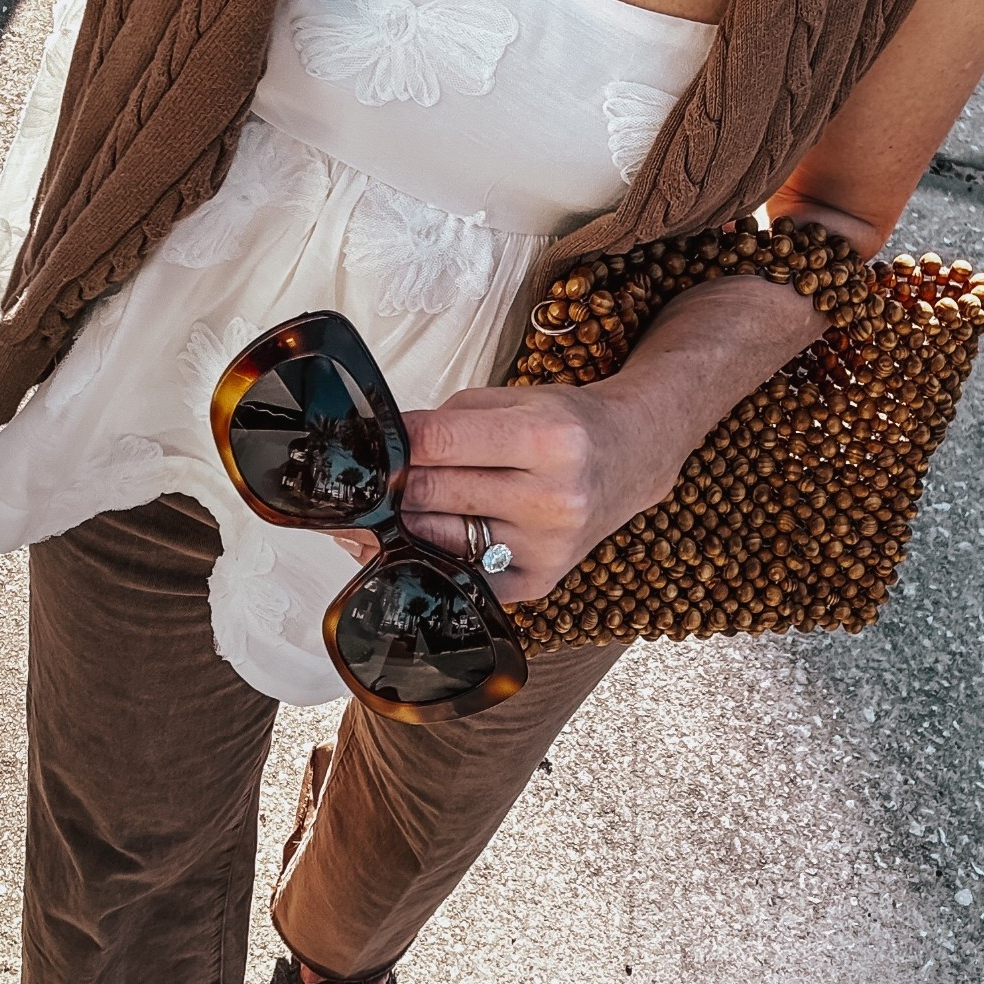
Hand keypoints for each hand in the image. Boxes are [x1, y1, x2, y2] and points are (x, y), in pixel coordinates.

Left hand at [331, 275, 821, 603]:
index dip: (389, 443)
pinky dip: (428, 563)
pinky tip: (408, 545)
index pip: (438, 442)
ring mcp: (547, 548)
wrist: (631, 458)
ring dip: (397, 526)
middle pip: (430, 494)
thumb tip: (379, 452)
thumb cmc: (564, 423)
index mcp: (546, 439)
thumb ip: (447, 422)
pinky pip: (461, 580)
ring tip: (373, 511)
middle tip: (352, 480)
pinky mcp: (540, 583)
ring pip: (436, 541)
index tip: (357, 442)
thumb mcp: (513, 400)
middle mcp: (551, 499)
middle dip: (386, 485)